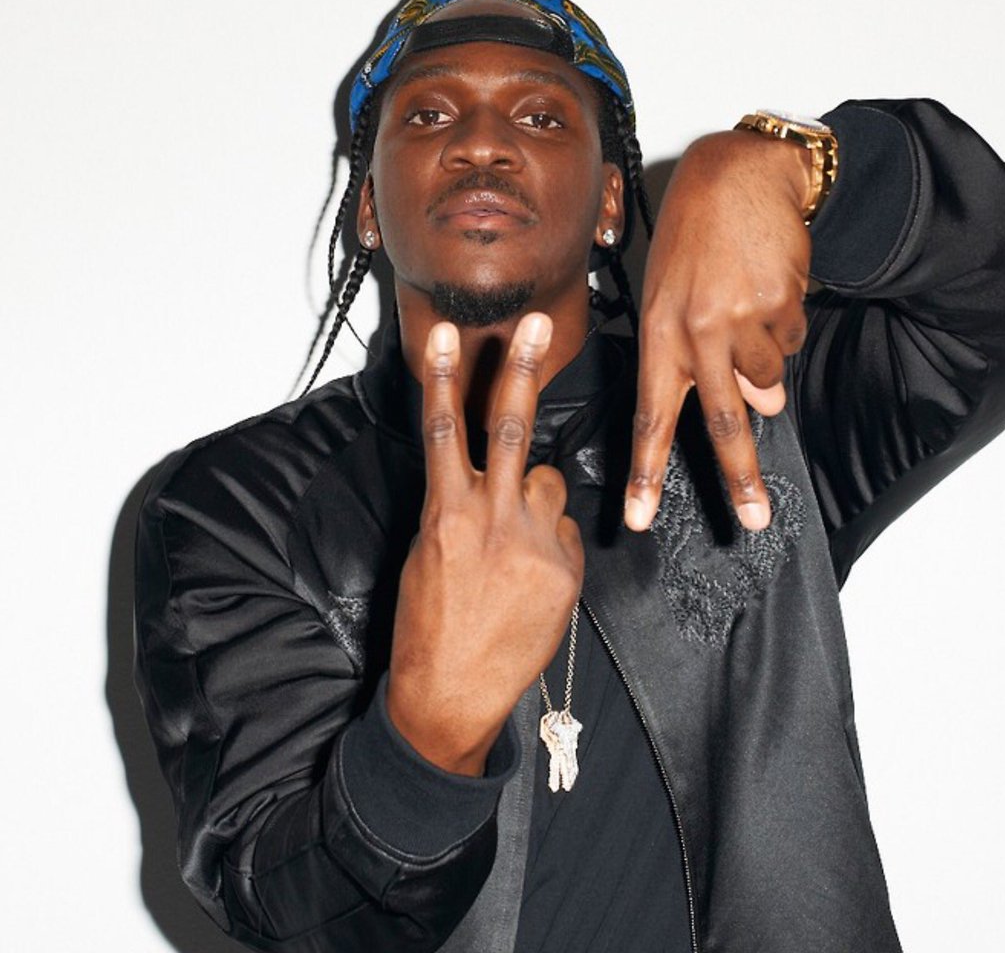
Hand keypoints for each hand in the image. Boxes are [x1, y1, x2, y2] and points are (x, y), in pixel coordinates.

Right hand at [386, 313, 583, 775]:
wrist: (450, 695)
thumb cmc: (429, 625)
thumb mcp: (425, 554)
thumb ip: (458, 505)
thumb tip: (492, 477)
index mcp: (445, 513)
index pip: (445, 430)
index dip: (446, 377)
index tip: (448, 333)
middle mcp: (491, 520)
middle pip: (511, 428)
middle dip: (523, 369)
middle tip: (537, 322)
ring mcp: (533, 544)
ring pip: (551, 483)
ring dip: (539, 499)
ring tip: (515, 546)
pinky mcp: (564, 571)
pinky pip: (566, 533)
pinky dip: (554, 545)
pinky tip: (533, 581)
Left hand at [625, 130, 813, 532]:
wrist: (741, 174)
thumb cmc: (696, 236)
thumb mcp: (676, 294)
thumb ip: (705, 356)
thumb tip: (766, 403)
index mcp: (658, 331)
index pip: (649, 413)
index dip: (646, 470)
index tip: (641, 516)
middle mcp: (695, 331)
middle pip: (722, 419)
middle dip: (741, 476)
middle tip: (755, 517)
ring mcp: (740, 319)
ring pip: (769, 374)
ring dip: (767, 354)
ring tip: (749, 301)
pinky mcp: (780, 304)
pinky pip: (793, 337)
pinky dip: (786, 322)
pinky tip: (769, 284)